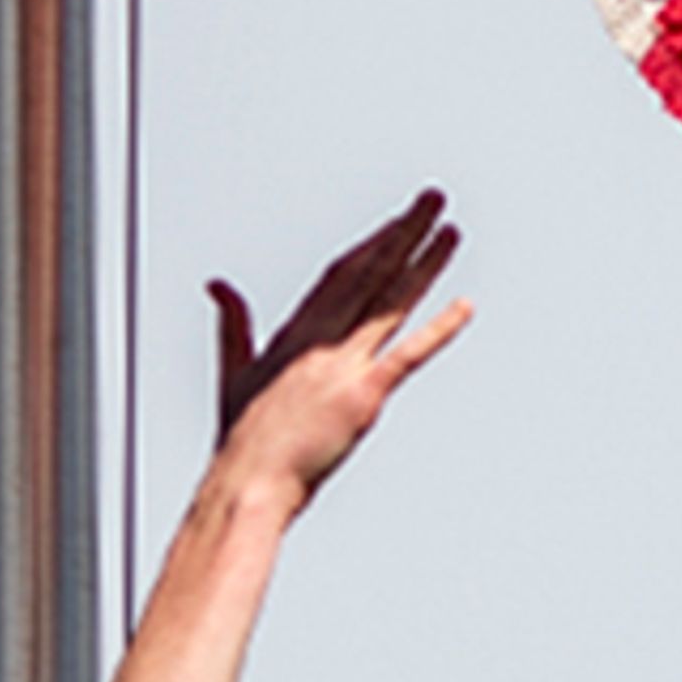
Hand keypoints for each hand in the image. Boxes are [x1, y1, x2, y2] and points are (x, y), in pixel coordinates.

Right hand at [209, 188, 468, 502]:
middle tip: (433, 199)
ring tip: (451, 231)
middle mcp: (321, 338)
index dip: (373, 244)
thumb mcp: (234, 371)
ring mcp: (342, 364)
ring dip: (424, 264)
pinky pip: (406, 355)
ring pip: (390, 302)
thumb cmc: (243, 438)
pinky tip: (464, 306)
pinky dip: (438, 330)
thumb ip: (233, 325)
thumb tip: (218, 284)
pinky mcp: (362, 395)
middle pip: (370, 272)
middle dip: (404, 233)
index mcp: (295, 331)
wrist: (249, 482)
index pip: (341, 273)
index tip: (397, 222)